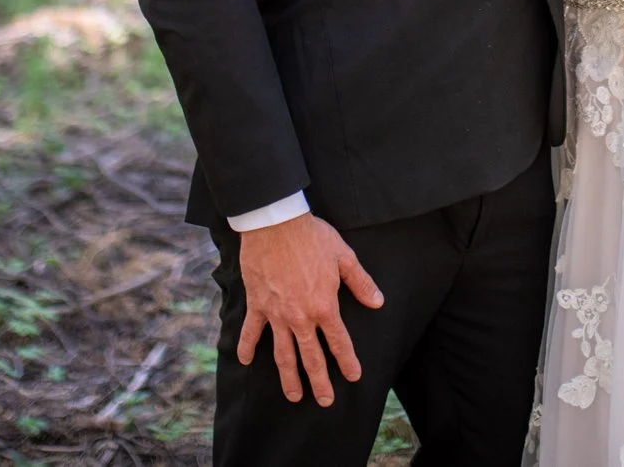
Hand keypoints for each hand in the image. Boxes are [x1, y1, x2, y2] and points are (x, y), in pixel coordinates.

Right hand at [235, 213, 384, 405]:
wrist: (275, 224)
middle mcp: (301, 317)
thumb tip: (377, 302)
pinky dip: (248, 347)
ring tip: (294, 396)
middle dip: (320, 382)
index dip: (347, 361)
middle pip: (311, 357)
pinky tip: (246, 361)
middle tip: (325, 401)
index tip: (354, 377)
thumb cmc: (312, 237)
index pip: (339, 342)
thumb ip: (360, 282)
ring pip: (283, 354)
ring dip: (289, 377)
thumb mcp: (343, 257)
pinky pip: (252, 331)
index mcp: (324, 306)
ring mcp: (276, 314)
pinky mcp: (257, 305)